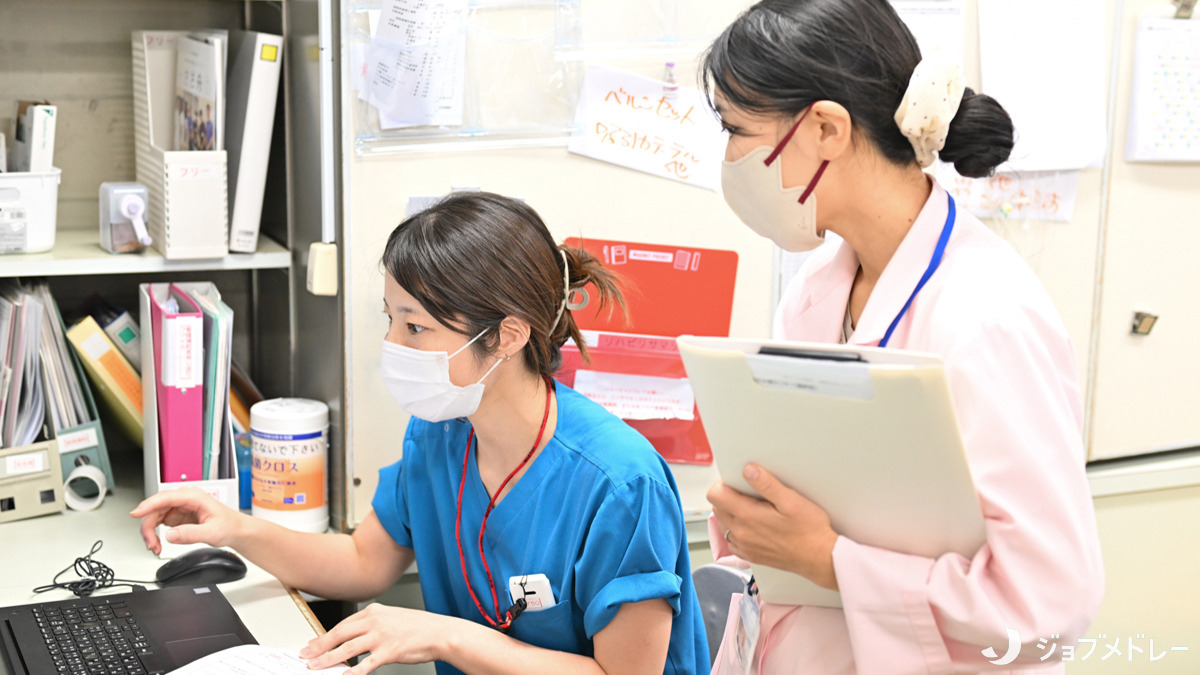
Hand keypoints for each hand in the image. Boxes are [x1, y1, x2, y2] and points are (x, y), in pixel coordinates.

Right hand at [129, 487, 242, 554]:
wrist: (235, 531)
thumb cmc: (229, 526)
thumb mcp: (212, 532)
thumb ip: (191, 534)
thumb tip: (171, 535)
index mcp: (194, 497)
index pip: (166, 497)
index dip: (148, 505)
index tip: (136, 513)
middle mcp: (184, 500)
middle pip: (155, 508)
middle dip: (148, 526)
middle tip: (150, 544)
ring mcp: (179, 508)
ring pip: (154, 516)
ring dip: (150, 532)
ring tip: (155, 548)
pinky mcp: (177, 517)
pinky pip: (158, 523)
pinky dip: (155, 535)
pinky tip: (158, 544)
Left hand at [300, 604, 456, 672]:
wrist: (441, 632)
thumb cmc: (420, 627)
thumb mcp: (393, 618)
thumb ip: (372, 626)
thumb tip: (351, 639)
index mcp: (375, 611)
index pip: (343, 624)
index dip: (325, 635)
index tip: (313, 644)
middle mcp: (376, 621)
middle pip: (340, 633)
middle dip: (319, 646)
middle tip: (306, 655)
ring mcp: (382, 636)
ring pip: (348, 648)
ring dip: (328, 659)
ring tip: (315, 667)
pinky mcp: (390, 651)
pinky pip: (366, 664)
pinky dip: (352, 672)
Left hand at [707, 464, 839, 589]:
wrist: (819, 558)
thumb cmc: (809, 530)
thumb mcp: (791, 500)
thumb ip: (767, 484)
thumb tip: (748, 470)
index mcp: (748, 516)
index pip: (715, 495)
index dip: (722, 483)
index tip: (736, 480)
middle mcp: (741, 533)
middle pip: (717, 508)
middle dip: (727, 496)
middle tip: (748, 492)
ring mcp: (744, 546)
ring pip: (723, 524)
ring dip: (731, 513)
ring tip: (752, 508)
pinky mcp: (750, 556)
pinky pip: (732, 541)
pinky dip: (736, 531)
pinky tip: (753, 526)